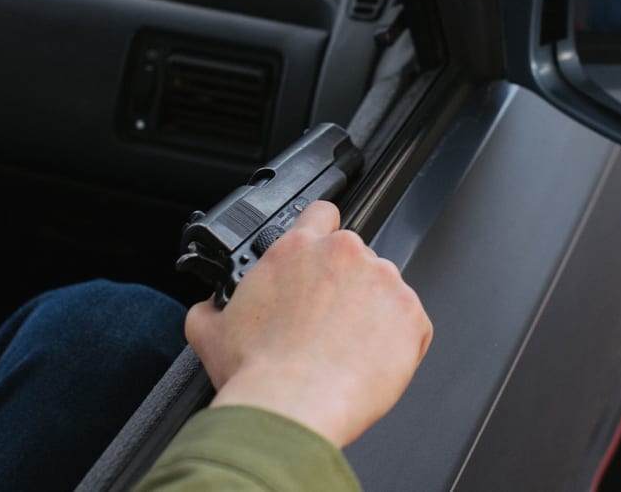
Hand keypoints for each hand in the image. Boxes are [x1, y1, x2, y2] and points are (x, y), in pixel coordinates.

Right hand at [184, 201, 432, 447]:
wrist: (293, 408)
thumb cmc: (257, 373)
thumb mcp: (210, 332)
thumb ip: (211, 306)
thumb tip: (210, 307)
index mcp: (297, 250)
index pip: (321, 213)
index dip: (323, 232)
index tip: (323, 255)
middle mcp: (343, 255)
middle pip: (355, 259)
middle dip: (346, 287)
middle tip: (328, 325)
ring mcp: (383, 281)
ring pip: (384, 291)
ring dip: (371, 314)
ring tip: (346, 351)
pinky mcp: (411, 314)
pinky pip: (410, 324)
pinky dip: (395, 343)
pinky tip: (367, 363)